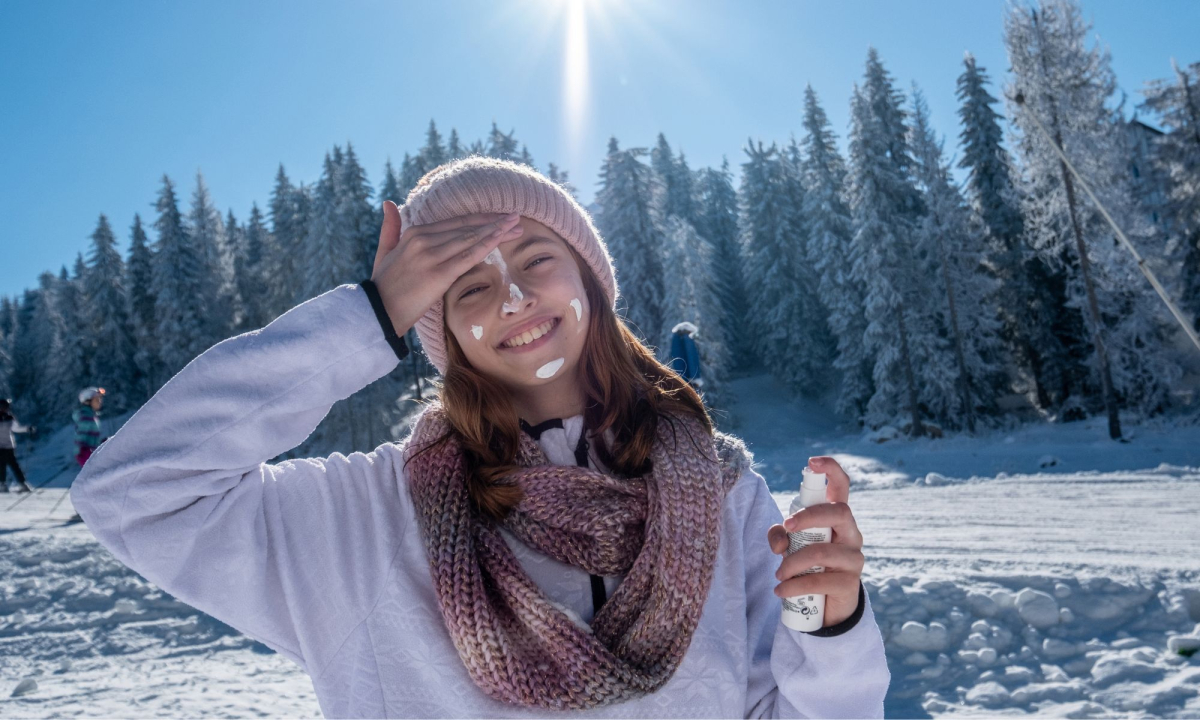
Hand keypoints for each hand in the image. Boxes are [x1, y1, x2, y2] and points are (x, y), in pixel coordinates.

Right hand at [370, 201, 524, 334]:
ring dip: (497, 231)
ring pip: (470, 239)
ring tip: (517, 227)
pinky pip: (468, 256)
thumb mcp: (384, 252)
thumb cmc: (383, 286)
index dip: (480, 219)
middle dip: (494, 223)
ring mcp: (430, 256)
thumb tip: (390, 203)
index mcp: (414, 233)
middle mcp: (423, 240)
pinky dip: (487, 245)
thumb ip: (390, 228)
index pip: (455, 222)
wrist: (377, 313)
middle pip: (466, 228)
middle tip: (517, 220)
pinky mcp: (438, 274)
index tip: (499, 218)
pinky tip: (501, 238)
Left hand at [768, 456, 863, 626]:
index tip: (812, 462)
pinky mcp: (851, 584)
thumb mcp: (791, 546)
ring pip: (823, 552)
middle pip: (839, 512)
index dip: (831, 470)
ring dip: (793, 563)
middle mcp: (851, 534)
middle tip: (786, 528)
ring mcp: (854, 559)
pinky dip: (794, 586)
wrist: (827, 605)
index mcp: (837, 518)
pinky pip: (820, 581)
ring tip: (778, 575)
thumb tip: (780, 541)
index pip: (842, 487)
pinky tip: (781, 591)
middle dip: (809, 516)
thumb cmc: (808, 565)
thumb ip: (780, 536)